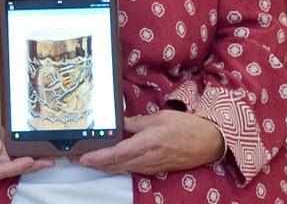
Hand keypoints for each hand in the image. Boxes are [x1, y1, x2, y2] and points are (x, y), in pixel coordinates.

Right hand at [0, 86, 50, 180]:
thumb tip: (0, 155)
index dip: (15, 167)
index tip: (30, 159)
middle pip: (3, 172)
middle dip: (26, 168)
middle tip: (46, 162)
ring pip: (5, 170)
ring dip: (25, 166)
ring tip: (45, 161)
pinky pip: (4, 164)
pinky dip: (19, 162)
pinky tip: (33, 159)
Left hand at [77, 111, 226, 174]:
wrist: (209, 142)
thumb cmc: (187, 127)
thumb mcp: (159, 118)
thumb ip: (137, 122)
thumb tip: (120, 122)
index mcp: (147, 144)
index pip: (116, 153)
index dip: (97, 157)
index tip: (82, 157)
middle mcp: (147, 159)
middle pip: (115, 165)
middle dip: (95, 164)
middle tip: (78, 159)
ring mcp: (151, 166)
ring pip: (122, 169)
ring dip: (105, 166)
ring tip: (90, 160)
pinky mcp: (155, 169)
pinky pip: (132, 169)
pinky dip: (118, 166)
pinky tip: (111, 161)